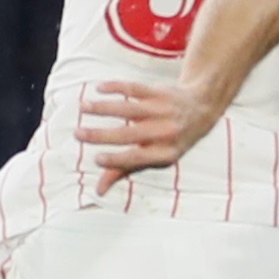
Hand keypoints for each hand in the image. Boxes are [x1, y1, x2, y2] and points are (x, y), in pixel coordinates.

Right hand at [77, 80, 222, 192]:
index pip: (138, 158)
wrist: (201, 109)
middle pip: (129, 134)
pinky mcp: (160, 92)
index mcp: (166, 153)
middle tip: (77, 134)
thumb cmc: (170, 140)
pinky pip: (134, 88)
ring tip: (83, 107)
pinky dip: (115, 87)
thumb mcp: (154, 157)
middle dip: (101, 135)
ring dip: (103, 108)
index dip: (117, 160)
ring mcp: (164, 110)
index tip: (96, 159)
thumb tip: (98, 191)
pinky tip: (99, 89)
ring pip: (129, 109)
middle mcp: (166, 132)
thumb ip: (125, 171)